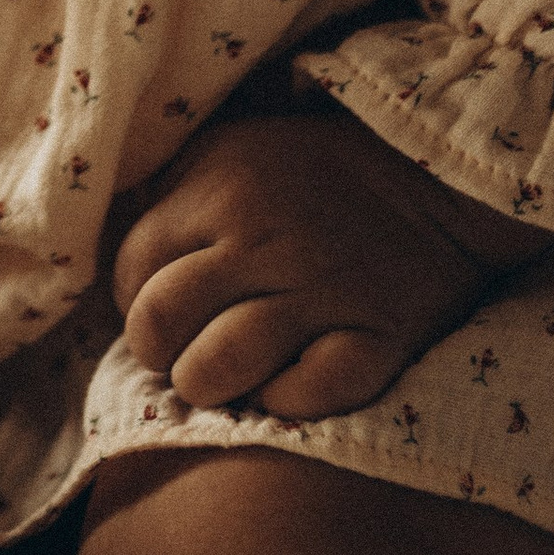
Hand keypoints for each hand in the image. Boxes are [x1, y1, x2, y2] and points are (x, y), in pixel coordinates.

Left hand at [110, 100, 553, 422]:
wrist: (437, 179)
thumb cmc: (312, 170)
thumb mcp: (228, 152)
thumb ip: (170, 196)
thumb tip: (116, 261)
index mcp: (219, 194)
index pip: (133, 271)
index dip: (134, 302)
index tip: (162, 311)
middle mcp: (263, 243)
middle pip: (160, 325)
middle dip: (159, 352)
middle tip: (183, 353)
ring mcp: (324, 293)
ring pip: (220, 367)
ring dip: (208, 386)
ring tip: (223, 378)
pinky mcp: (380, 337)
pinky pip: (309, 395)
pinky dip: (286, 402)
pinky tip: (286, 385)